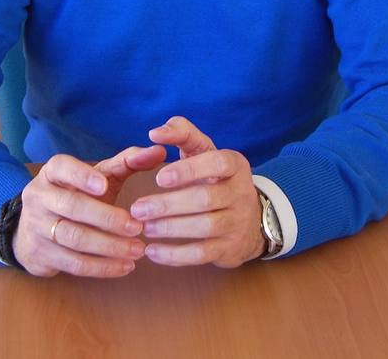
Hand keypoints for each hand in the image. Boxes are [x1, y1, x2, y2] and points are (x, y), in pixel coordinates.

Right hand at [12, 144, 165, 277]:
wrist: (35, 230)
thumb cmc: (77, 195)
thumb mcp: (97, 177)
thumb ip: (127, 163)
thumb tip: (160, 151)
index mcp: (52, 172)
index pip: (62, 168)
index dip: (82, 176)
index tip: (105, 185)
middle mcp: (39, 196)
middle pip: (72, 206)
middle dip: (107, 218)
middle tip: (138, 227)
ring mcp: (36, 227)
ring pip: (74, 237)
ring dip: (109, 246)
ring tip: (137, 250)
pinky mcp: (41, 255)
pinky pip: (73, 263)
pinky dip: (101, 267)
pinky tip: (124, 266)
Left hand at [130, 116, 265, 267]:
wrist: (249, 219)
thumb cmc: (215, 177)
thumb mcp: (204, 151)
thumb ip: (181, 133)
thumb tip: (155, 132)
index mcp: (235, 164)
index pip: (216, 163)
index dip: (188, 170)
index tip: (159, 177)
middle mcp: (241, 193)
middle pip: (205, 199)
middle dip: (169, 204)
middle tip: (138, 208)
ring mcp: (238, 223)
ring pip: (205, 227)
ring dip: (171, 229)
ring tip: (144, 227)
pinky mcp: (230, 249)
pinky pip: (202, 254)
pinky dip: (176, 255)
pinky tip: (153, 252)